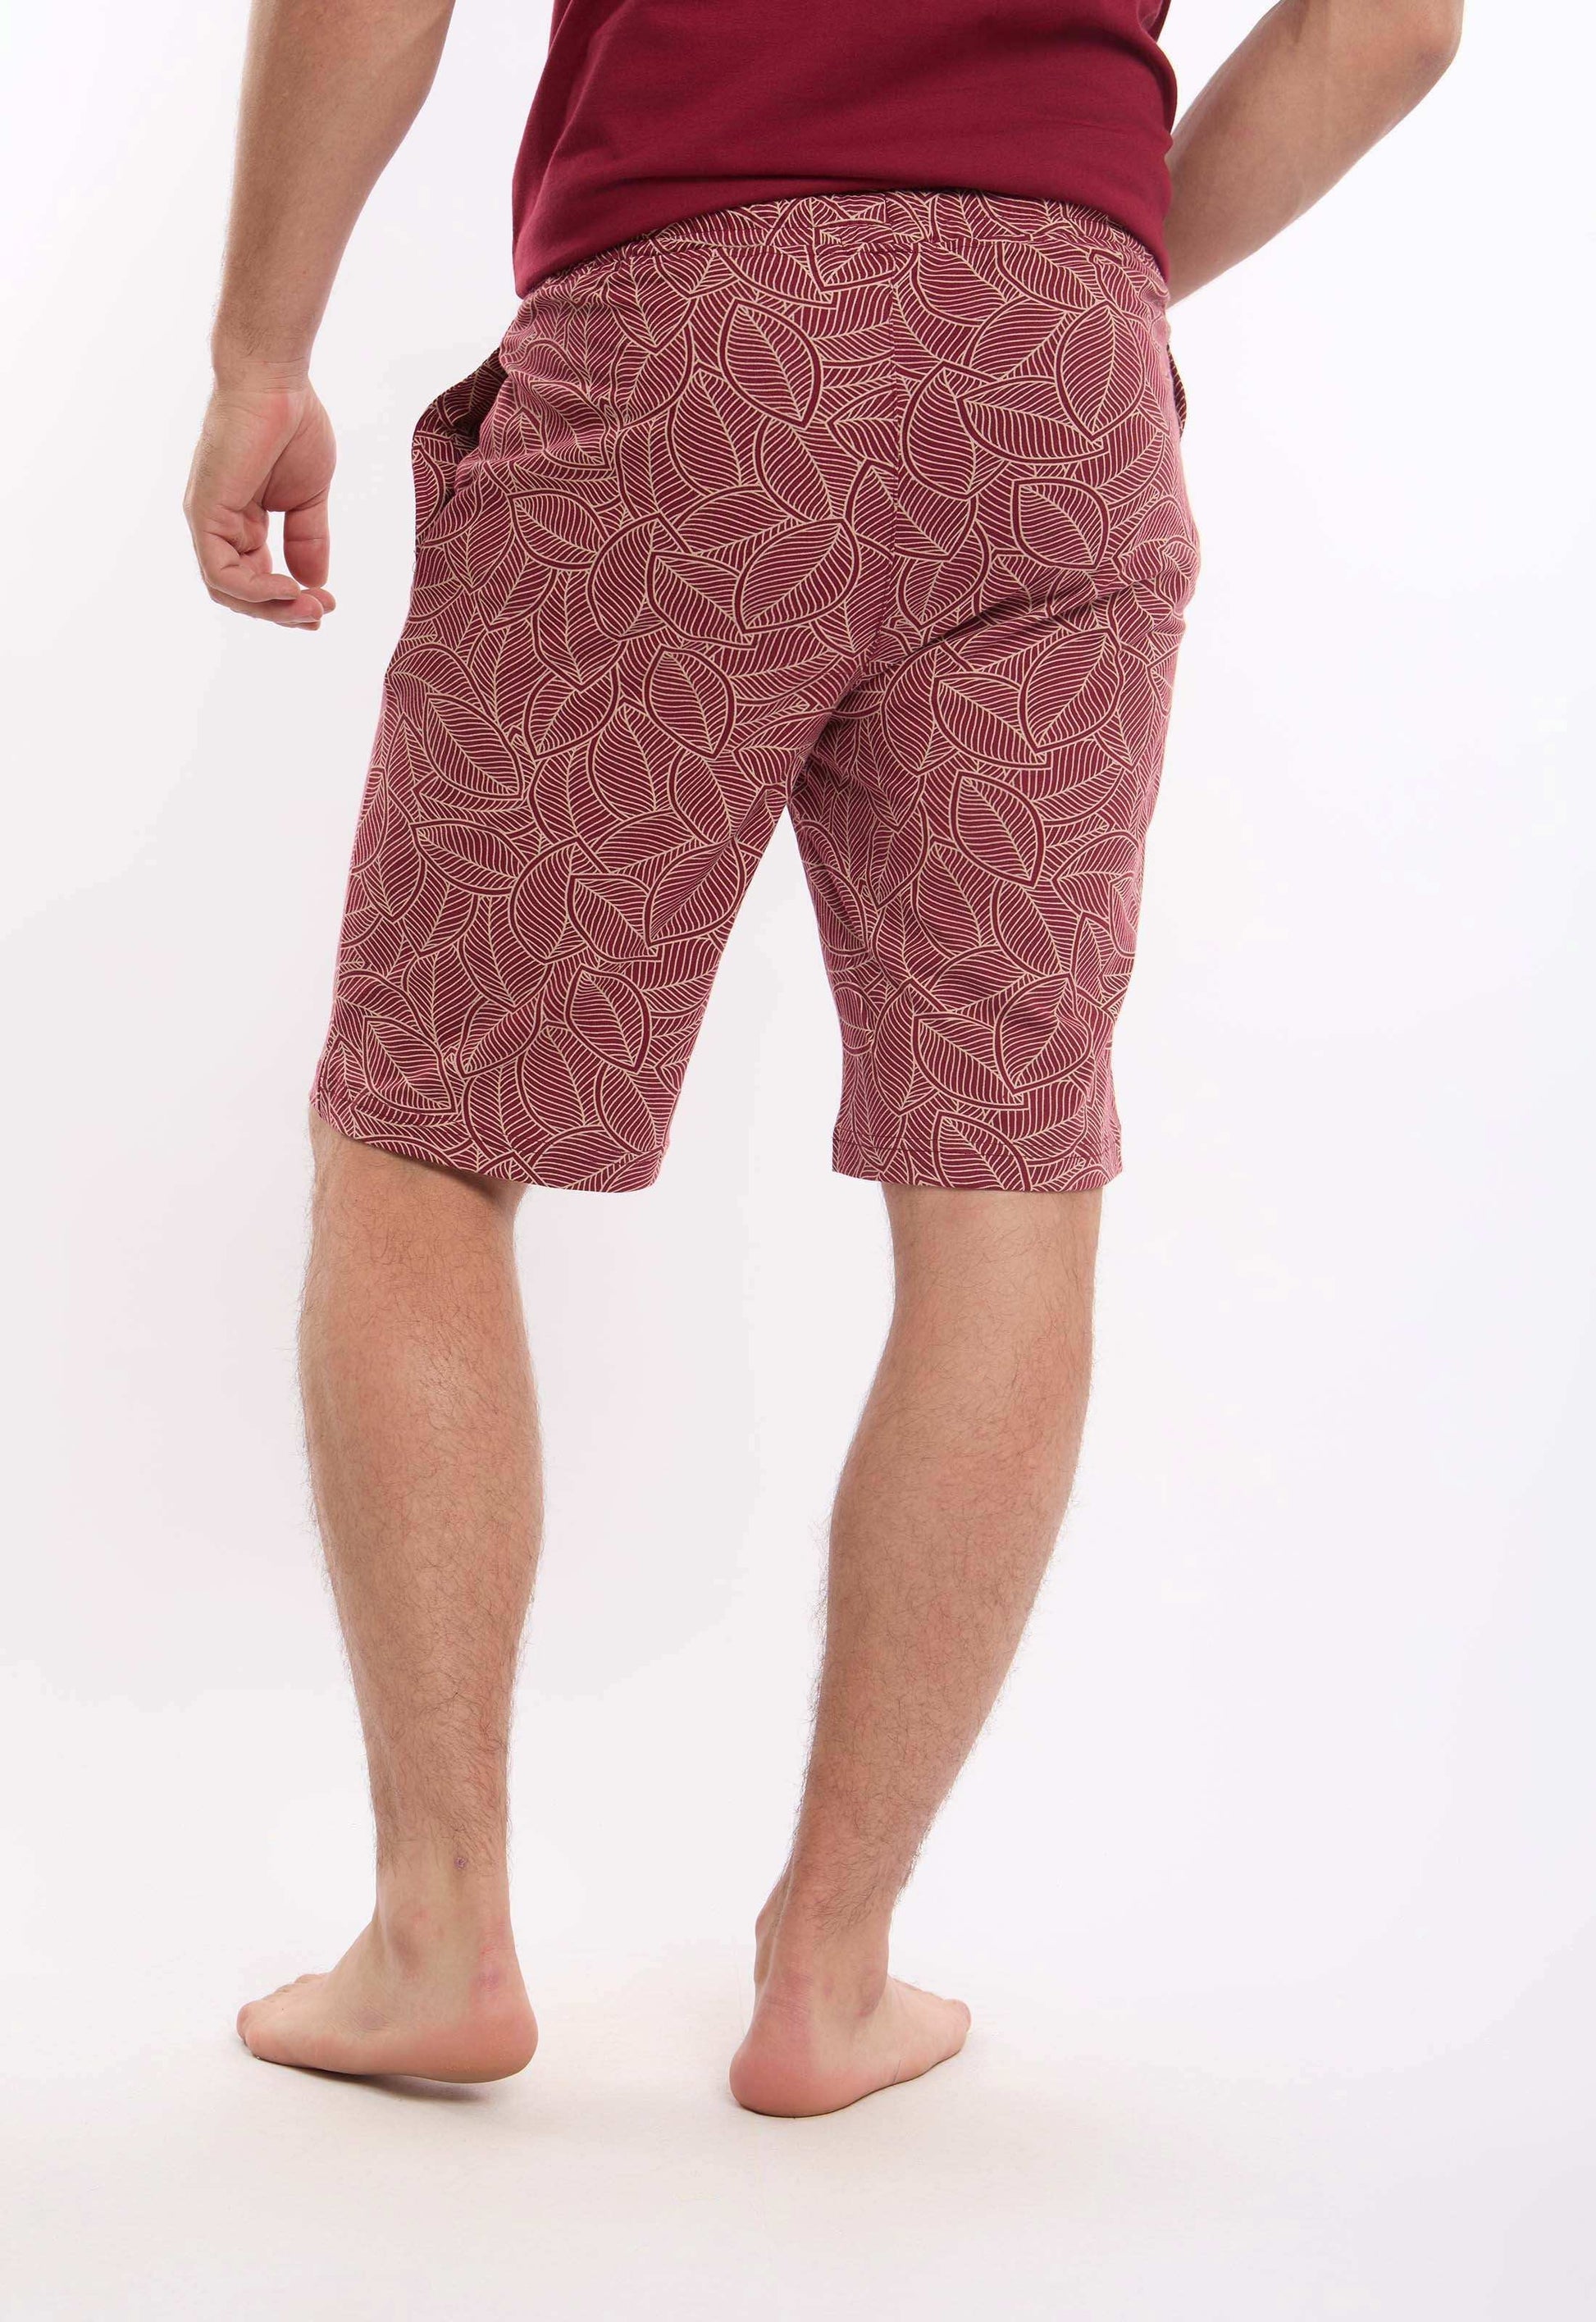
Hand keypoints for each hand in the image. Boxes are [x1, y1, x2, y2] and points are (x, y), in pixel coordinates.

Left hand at [185, 373, 337, 627]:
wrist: (277, 384)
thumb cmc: (292, 425)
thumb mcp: (308, 497)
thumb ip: (308, 539)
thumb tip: (314, 582)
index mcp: (241, 522)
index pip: (256, 578)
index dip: (289, 601)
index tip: (326, 604)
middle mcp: (219, 525)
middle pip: (241, 592)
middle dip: (283, 612)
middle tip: (322, 613)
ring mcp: (208, 520)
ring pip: (228, 590)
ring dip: (272, 608)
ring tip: (310, 607)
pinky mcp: (205, 513)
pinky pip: (220, 572)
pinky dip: (255, 590)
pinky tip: (289, 588)